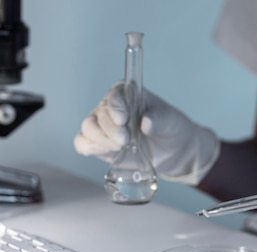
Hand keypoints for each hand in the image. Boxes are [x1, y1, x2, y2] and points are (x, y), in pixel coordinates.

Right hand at [74, 81, 219, 184]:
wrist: (173, 152)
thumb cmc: (171, 129)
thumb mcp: (171, 121)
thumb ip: (159, 119)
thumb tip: (146, 123)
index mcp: (128, 94)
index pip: (114, 95)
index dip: (115, 107)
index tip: (123, 119)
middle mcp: (112, 108)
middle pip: (99, 114)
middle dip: (110, 129)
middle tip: (125, 140)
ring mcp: (104, 126)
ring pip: (88, 128)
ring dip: (101, 140)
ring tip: (121, 147)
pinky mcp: (100, 144)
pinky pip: (83, 143)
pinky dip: (91, 148)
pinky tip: (109, 152)